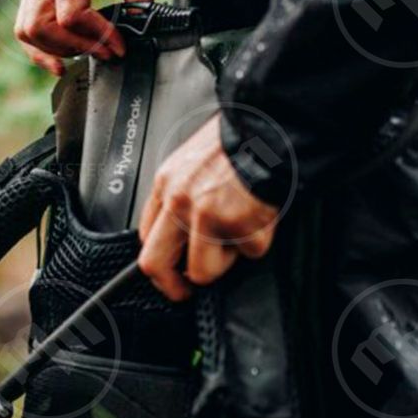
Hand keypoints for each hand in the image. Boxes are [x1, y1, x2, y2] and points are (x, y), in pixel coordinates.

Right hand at [14, 0, 163, 75]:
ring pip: (28, 31)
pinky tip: (60, 63)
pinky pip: (26, 28)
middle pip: (40, 26)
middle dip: (74, 46)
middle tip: (105, 52)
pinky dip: (41, 49)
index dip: (96, 36)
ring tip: (89, 52)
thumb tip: (136, 39)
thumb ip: (139, 5)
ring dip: (57, 50)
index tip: (119, 45)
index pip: (70, 14)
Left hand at [138, 116, 279, 300]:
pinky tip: (262, 215)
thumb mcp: (194, 160)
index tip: (169, 269)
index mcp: (166, 183)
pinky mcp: (239, 226)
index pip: (146, 236)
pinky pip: (249, 252)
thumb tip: (183, 229)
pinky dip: (259, 241)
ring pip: (203, 271)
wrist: (270, 126)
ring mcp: (207, 217)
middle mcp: (180, 202)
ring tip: (239, 237)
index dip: (160, 259)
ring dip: (223, 264)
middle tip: (183, 291)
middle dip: (170, 285)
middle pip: (155, 263)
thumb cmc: (239, 140)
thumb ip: (183, 193)